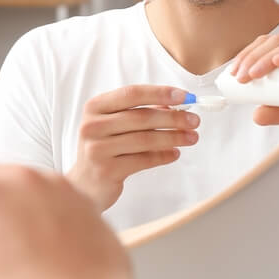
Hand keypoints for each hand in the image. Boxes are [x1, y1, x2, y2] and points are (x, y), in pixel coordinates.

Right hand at [67, 85, 199, 209]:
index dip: (160, 93)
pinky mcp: (107, 170)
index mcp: (94, 107)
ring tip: (191, 137)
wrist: (84, 184)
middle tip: (194, 120)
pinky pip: (143, 160)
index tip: (185, 97)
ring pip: (145, 139)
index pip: (131, 94)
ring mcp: (98, 148)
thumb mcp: (113, 124)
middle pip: (141, 117)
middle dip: (173, 118)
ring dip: (173, 137)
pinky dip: (163, 156)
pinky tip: (175, 153)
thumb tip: (175, 106)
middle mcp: (93, 125)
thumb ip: (139, 113)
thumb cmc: (103, 148)